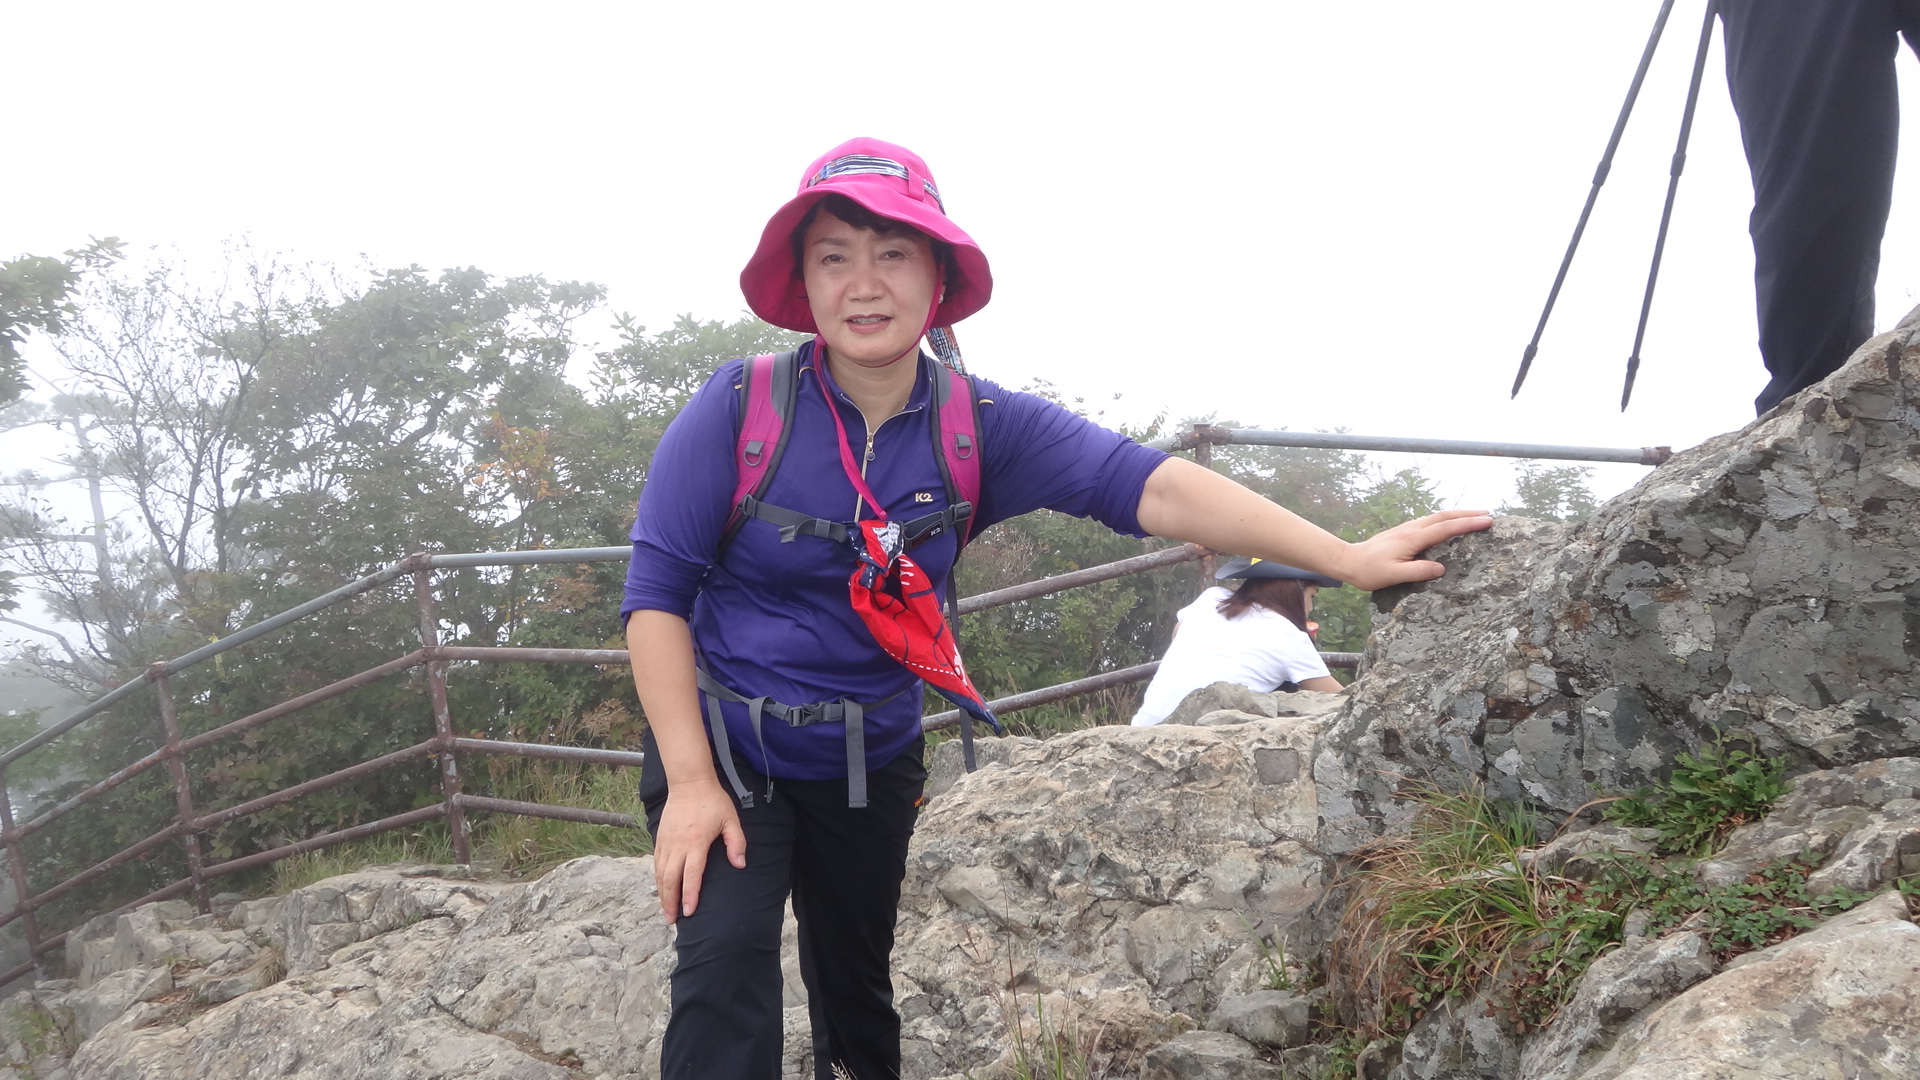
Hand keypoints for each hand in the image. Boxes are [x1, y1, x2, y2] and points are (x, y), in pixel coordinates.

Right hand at [652, 777, 746, 923]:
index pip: (691, 875)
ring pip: (660, 873)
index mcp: (696, 842)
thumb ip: (737, 843)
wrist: (690, 782)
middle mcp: (678, 845)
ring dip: (662, 894)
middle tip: (673, 920)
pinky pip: (656, 863)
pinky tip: (661, 889)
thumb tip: (740, 865)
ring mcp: (666, 842)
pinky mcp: (660, 838)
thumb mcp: (731, 820)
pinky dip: (657, 879)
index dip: (690, 895)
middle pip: (670, 879)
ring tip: (666, 911)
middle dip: (671, 902)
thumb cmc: (713, 801)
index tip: (689, 912)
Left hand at [1338, 510, 1492, 591]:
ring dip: (1457, 515)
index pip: (1446, 528)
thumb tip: (1441, 568)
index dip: (1468, 524)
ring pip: (1437, 517)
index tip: (1487, 521)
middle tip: (1489, 515)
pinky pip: (1430, 521)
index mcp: (1412, 539)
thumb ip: (1417, 572)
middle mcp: (1412, 529)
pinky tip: (1449, 524)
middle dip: (1468, 514)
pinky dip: (1445, 519)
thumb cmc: (1370, 571)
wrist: (1349, 561)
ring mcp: (1407, 528)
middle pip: (1444, 516)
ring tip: (1475, 516)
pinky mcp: (1404, 531)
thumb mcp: (1393, 576)